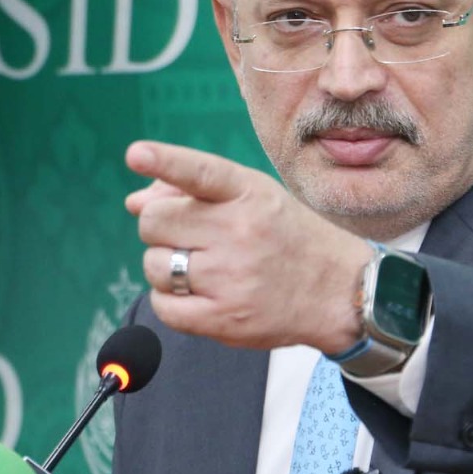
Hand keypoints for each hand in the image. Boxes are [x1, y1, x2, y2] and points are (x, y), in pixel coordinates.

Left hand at [124, 141, 373, 353]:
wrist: (339, 291)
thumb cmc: (288, 237)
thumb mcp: (255, 198)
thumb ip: (194, 192)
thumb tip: (133, 202)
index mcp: (249, 194)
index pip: (200, 172)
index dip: (164, 161)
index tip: (136, 154)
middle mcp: (240, 232)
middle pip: (155, 222)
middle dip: (161, 229)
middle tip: (188, 238)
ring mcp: (231, 277)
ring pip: (155, 265)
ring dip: (166, 267)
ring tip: (200, 268)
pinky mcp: (224, 319)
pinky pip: (163, 306)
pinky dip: (170, 301)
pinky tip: (196, 294)